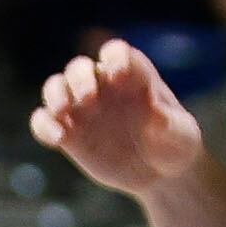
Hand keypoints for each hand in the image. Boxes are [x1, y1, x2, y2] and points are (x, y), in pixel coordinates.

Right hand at [30, 39, 204, 194]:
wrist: (160, 173)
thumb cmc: (175, 145)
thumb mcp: (181, 136)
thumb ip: (169, 124)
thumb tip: (155, 116)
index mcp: (132, 76)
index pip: (117, 53)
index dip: (115, 58)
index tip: (118, 76)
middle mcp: (103, 86)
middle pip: (80, 67)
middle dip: (79, 78)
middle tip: (88, 98)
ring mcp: (83, 108)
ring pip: (56, 88)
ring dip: (55, 95)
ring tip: (62, 111)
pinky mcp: (69, 132)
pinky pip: (44, 122)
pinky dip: (44, 126)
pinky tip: (57, 140)